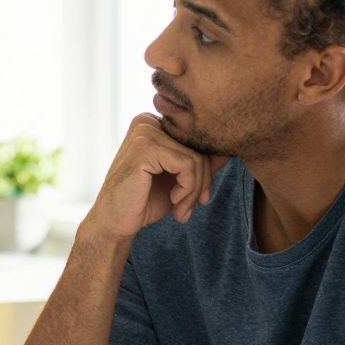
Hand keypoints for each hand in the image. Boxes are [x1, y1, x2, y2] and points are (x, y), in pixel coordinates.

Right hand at [80, 114, 227, 243]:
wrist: (115, 222)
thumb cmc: (144, 201)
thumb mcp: (180, 180)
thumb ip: (201, 163)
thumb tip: (230, 150)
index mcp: (154, 124)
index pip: (196, 141)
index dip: (205, 172)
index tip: (200, 198)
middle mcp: (148, 122)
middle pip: (198, 148)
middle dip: (201, 183)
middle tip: (189, 209)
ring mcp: (145, 132)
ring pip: (196, 158)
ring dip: (194, 191)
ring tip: (182, 210)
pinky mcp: (145, 147)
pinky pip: (187, 165)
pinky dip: (187, 189)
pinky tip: (174, 201)